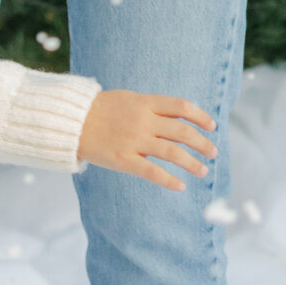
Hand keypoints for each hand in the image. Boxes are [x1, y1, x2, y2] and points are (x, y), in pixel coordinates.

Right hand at [77, 88, 217, 189]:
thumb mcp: (128, 98)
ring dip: (192, 163)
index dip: (201, 116)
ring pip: (173, 153)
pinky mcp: (124, 160)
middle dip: (202, 143)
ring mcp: (134, 141)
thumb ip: (151, 106)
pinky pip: (152, 172)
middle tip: (213, 152)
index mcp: (145, 103)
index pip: (182, 107)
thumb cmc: (101, 109)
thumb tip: (176, 114)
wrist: (71, 122)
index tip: (212, 126)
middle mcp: (143, 121)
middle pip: (182, 132)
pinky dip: (169, 181)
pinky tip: (181, 186)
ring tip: (203, 171)